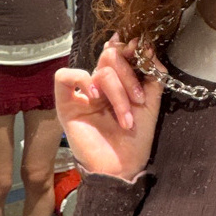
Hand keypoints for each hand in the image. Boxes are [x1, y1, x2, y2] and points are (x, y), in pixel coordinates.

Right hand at [55, 37, 162, 180]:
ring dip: (118, 92)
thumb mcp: (150, 104)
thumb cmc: (136, 140)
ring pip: (100, 71)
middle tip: (138, 98)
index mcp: (118, 83)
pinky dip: (81, 79)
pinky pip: (64, 78)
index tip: (144, 53)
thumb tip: (149, 48)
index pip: (120, 54)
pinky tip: (95, 96)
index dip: (131, 50)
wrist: (122, 167)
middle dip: (128, 75)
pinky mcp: (66, 105)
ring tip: (126, 117)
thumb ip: (152, 76)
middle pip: (111, 57)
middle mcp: (100, 85)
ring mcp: (83, 94)